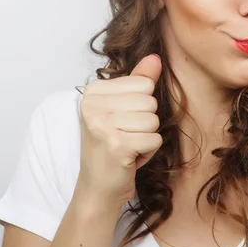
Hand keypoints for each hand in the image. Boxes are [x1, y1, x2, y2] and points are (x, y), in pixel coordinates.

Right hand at [76, 54, 163, 206]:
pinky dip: (148, 152)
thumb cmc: (112, 146)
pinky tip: (130, 158)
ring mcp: (102, 125)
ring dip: (146, 138)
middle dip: (145, 123)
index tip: (122, 122)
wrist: (97, 188)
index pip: (144, 83)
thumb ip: (139, 81)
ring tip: (127, 147)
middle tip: (125, 137)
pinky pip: (155, 139)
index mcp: (92, 92)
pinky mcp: (116, 145)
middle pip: (150, 101)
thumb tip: (155, 58)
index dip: (141, 106)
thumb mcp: (123, 109)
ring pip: (153, 120)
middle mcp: (92, 106)